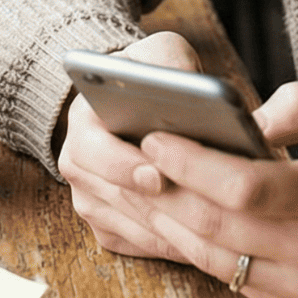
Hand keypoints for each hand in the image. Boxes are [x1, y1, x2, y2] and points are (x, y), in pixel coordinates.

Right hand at [55, 32, 202, 263]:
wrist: (131, 101)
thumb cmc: (152, 74)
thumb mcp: (160, 52)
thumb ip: (172, 63)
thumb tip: (195, 94)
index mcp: (83, 120)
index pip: (95, 151)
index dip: (126, 167)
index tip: (159, 177)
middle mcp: (78, 163)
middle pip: (117, 197)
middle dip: (162, 207)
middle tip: (202, 212)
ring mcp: (89, 199)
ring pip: (132, 226)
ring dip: (174, 231)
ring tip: (220, 232)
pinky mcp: (105, 227)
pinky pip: (139, 244)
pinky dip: (173, 245)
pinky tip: (209, 241)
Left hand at [138, 82, 297, 297]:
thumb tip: (249, 118)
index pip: (247, 187)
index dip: (192, 163)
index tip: (155, 136)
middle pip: (218, 224)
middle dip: (164, 189)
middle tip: (129, 157)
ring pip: (214, 257)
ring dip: (167, 221)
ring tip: (138, 184)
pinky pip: (229, 279)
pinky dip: (193, 246)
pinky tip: (171, 217)